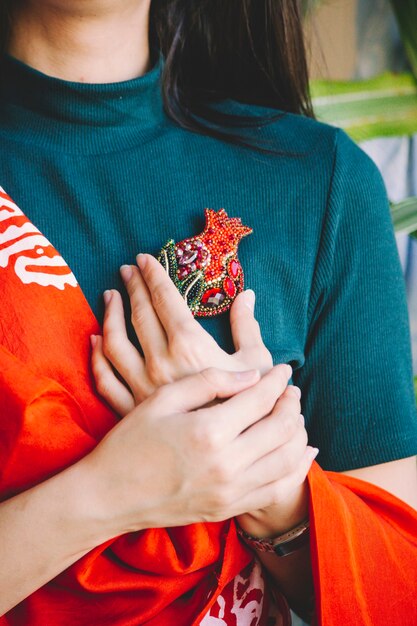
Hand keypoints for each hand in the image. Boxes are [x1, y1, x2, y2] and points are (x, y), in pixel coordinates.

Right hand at [80, 365, 314, 534]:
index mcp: (208, 431)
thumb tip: (252, 376)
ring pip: (287, 459)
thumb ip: (209, 382)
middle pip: (281, 428)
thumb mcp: (163, 399)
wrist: (109, 496)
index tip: (283, 369)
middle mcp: (226, 465)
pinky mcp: (228, 510)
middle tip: (291, 389)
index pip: (260, 399)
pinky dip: (295, 468)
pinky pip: (276, 489)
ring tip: (294, 415)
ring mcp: (230, 492)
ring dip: (298, 433)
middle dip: (292, 404)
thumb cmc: (130, 442)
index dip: (277, 380)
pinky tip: (301, 452)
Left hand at [91, 253, 272, 414]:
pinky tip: (96, 340)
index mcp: (189, 345)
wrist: (223, 454)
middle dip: (132, 287)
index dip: (154, 275)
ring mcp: (141, 385)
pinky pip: (104, 377)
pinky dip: (97, 356)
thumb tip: (247, 295)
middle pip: (139, 314)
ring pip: (114, 341)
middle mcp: (159, 361)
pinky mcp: (131, 407)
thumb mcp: (256, 363)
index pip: (166, 299)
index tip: (145, 259)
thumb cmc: (246, 407)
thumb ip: (248, 326)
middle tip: (127, 270)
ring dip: (111, 315)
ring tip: (110, 296)